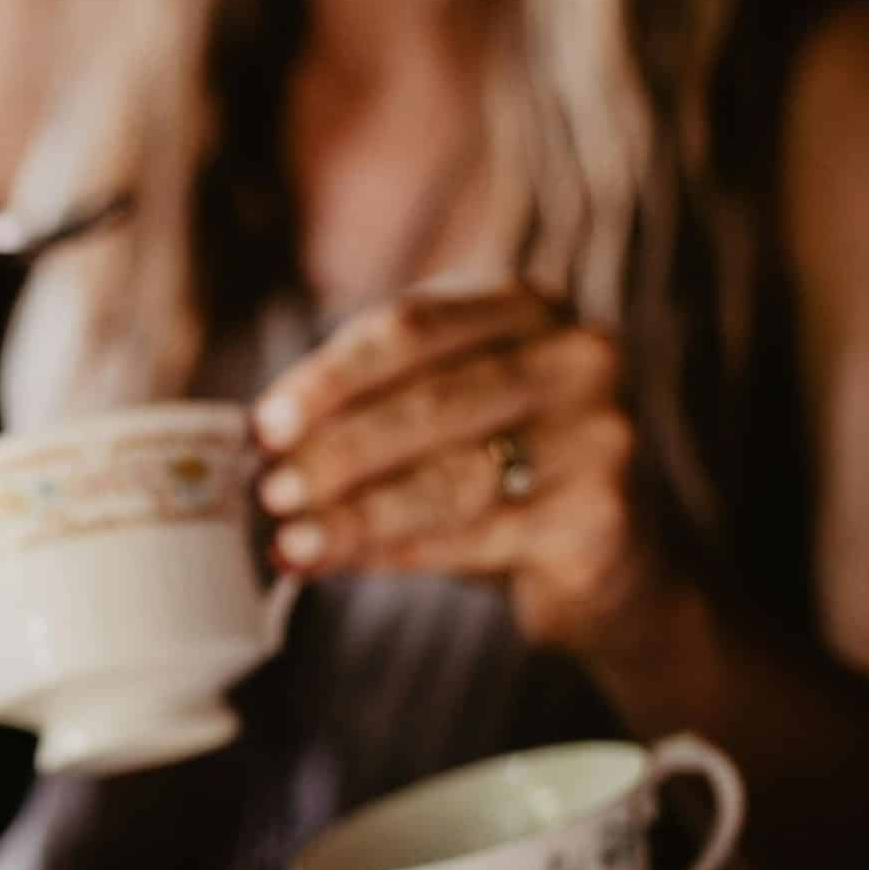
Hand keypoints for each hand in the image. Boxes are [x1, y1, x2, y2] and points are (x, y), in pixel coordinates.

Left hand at [250, 283, 667, 652]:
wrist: (608, 553)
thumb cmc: (498, 464)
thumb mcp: (442, 408)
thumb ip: (368, 406)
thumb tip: (260, 443)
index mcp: (525, 306)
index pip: (411, 328)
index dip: (329, 378)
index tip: (265, 424)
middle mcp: (578, 357)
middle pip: (430, 403)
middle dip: (336, 452)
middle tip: (268, 491)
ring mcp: (600, 436)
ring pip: (451, 478)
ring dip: (355, 514)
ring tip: (290, 541)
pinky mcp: (600, 518)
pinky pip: (474, 538)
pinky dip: (395, 553)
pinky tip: (341, 563)